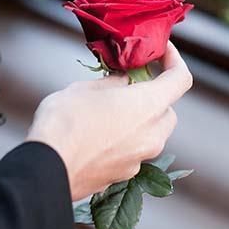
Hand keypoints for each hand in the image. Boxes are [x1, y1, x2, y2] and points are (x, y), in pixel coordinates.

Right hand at [26, 42, 192, 200]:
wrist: (47, 169)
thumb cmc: (64, 122)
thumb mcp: (86, 89)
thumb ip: (113, 83)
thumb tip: (123, 83)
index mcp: (148, 106)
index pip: (180, 79)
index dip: (174, 61)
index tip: (162, 52)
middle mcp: (152, 135)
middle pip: (167, 111)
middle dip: (154, 97)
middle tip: (129, 86)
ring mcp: (141, 159)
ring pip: (152, 134)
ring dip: (139, 121)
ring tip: (109, 112)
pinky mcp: (125, 176)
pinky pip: (134, 153)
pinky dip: (125, 142)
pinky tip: (99, 137)